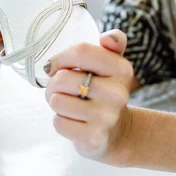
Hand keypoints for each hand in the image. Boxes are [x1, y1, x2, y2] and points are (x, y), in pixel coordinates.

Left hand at [44, 30, 134, 164]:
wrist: (117, 132)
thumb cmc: (106, 91)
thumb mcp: (113, 64)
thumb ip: (114, 42)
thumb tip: (108, 38)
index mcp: (121, 68)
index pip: (81, 52)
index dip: (60, 57)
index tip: (56, 65)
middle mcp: (117, 92)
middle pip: (62, 78)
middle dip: (54, 83)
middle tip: (62, 89)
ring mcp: (107, 117)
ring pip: (57, 101)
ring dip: (56, 102)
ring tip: (68, 103)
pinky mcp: (94, 137)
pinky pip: (58, 123)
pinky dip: (60, 121)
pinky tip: (73, 120)